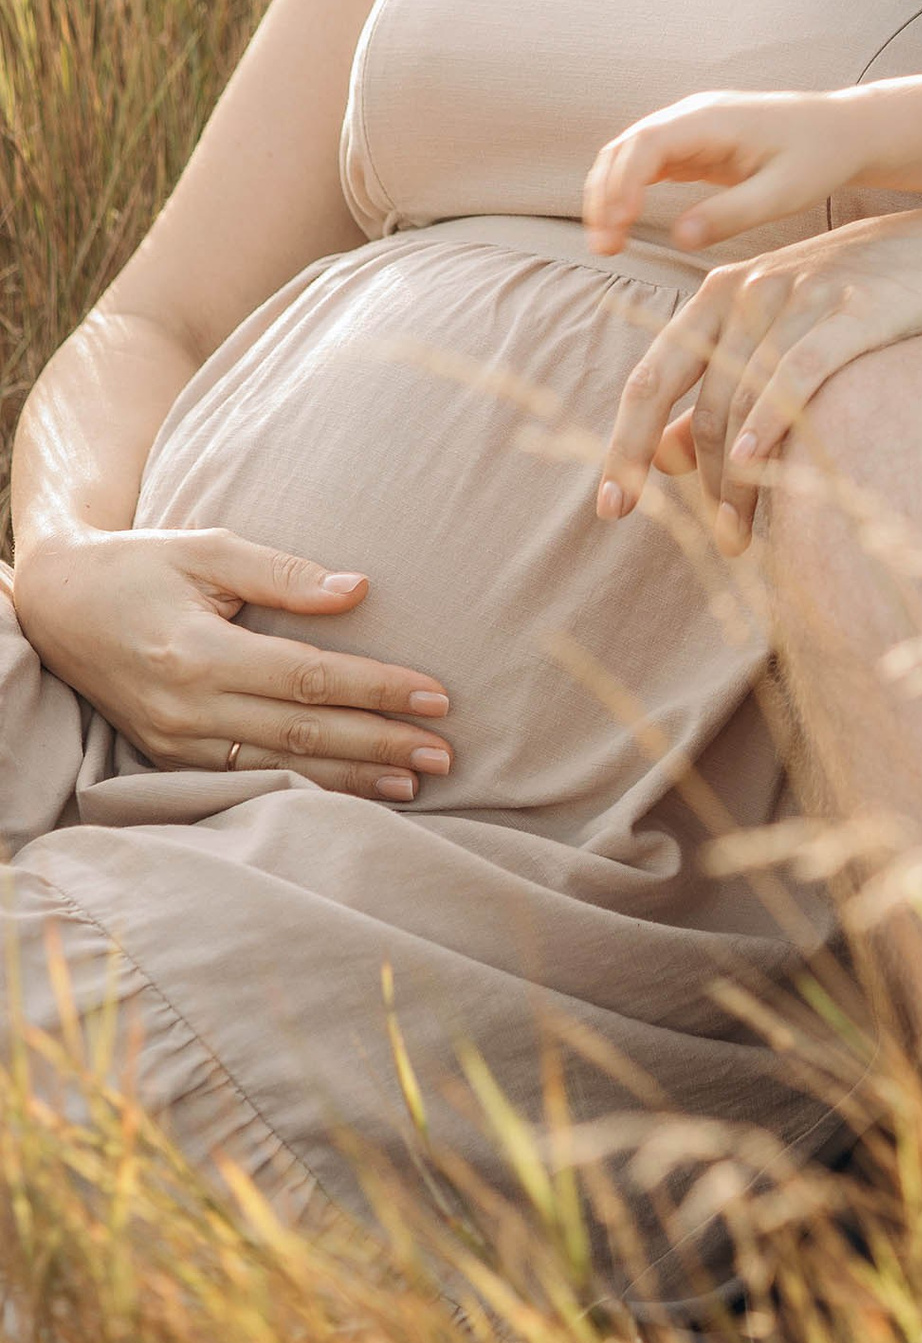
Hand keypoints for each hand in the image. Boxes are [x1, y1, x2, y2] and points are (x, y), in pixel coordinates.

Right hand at [9, 530, 452, 796]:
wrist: (56, 603)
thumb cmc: (140, 565)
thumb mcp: (207, 548)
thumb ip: (283, 572)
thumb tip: (357, 590)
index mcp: (198, 651)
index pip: (309, 678)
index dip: (377, 689)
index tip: (436, 697)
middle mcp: (187, 706)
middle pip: (303, 732)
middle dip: (379, 745)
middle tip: (445, 753)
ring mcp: (175, 740)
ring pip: (278, 768)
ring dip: (350, 780)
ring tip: (413, 784)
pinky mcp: (169, 757)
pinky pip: (247, 780)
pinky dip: (303, 787)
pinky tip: (349, 794)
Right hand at [583, 90, 870, 258]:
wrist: (843, 131)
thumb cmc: (819, 158)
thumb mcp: (783, 193)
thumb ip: (732, 215)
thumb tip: (679, 239)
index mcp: (711, 120)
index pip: (647, 144)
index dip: (624, 183)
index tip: (618, 225)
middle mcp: (692, 116)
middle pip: (626, 148)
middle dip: (605, 195)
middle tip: (604, 248)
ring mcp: (690, 128)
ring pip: (630, 155)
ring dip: (611, 194)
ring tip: (607, 243)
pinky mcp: (694, 145)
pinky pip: (649, 164)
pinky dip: (629, 191)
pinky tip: (624, 224)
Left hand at [594, 210, 921, 553]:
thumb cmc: (851, 301)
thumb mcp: (773, 330)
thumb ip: (715, 385)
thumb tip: (661, 456)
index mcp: (718, 296)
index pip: (650, 381)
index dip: (624, 448)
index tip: (613, 509)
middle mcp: (750, 291)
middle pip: (702, 404)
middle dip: (703, 484)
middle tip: (721, 542)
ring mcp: (802, 297)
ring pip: (746, 400)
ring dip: (738, 476)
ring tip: (744, 532)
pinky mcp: (854, 309)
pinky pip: (800, 370)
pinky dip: (771, 417)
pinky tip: (754, 458)